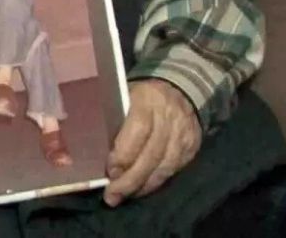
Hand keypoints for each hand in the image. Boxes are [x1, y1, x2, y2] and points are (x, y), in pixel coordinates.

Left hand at [103, 79, 200, 206]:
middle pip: (151, 155)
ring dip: (142, 186)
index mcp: (147, 100)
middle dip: (130, 179)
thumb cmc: (141, 96)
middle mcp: (169, 117)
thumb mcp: (125, 95)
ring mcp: (183, 134)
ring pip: (164, 167)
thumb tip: (93, 146)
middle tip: (112, 195)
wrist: (180, 89)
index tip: (110, 171)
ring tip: (123, 196)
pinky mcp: (192, 147)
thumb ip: (114, 117)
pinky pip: (173, 170)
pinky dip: (155, 182)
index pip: (138, 131)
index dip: (124, 154)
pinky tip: (141, 188)